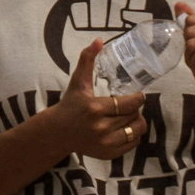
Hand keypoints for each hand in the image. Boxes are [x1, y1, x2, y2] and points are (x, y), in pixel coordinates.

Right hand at [54, 36, 147, 160]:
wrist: (56, 132)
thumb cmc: (70, 104)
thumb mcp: (78, 82)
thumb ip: (87, 60)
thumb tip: (99, 40)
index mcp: (95, 108)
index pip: (131, 103)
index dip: (137, 98)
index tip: (134, 95)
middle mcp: (101, 127)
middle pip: (135, 115)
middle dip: (134, 109)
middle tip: (127, 105)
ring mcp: (104, 143)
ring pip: (137, 130)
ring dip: (136, 122)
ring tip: (127, 116)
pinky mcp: (107, 154)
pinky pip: (133, 144)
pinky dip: (133, 136)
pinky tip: (123, 128)